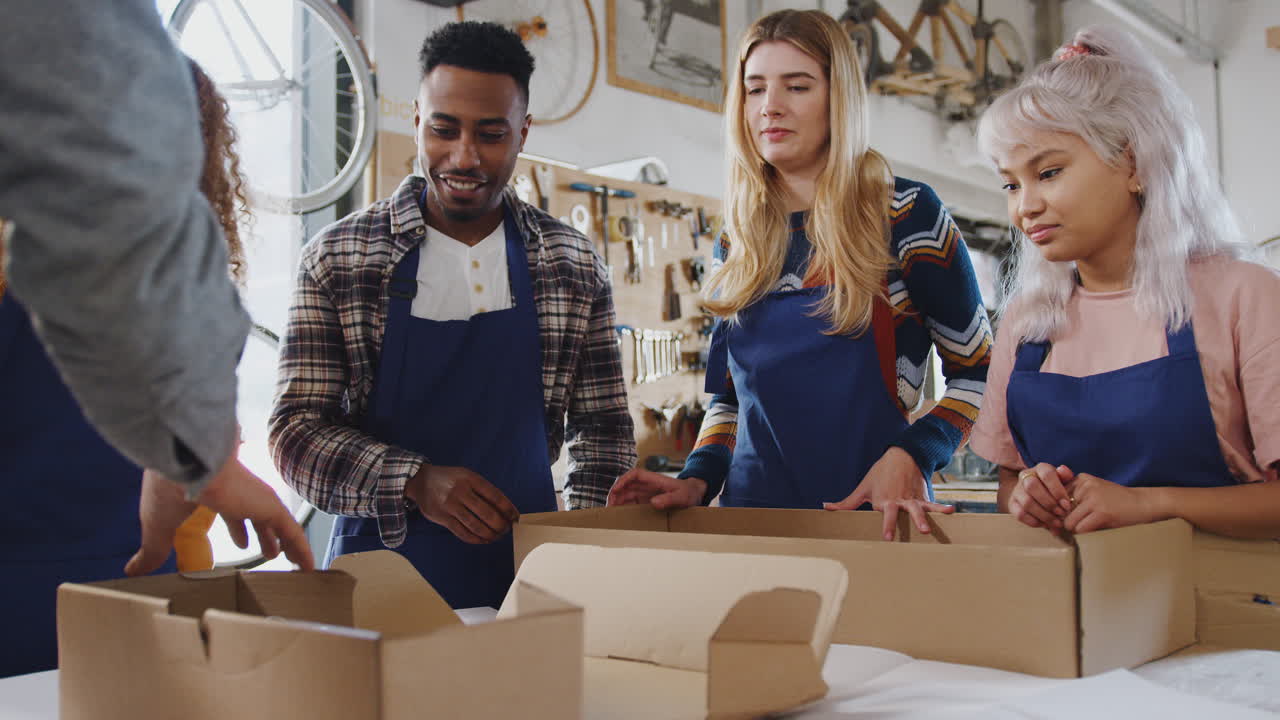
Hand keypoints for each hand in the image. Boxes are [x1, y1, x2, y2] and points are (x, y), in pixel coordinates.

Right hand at [127, 455, 315, 575]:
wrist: (187, 461)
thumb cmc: (168, 489)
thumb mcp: (157, 528)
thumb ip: (152, 551)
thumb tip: (131, 571)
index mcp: (214, 495)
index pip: (231, 514)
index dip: (237, 529)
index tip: (241, 542)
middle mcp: (240, 494)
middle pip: (257, 519)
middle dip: (263, 536)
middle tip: (270, 552)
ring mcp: (257, 499)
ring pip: (279, 526)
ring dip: (286, 544)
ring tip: (295, 561)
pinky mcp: (271, 506)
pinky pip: (293, 533)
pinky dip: (302, 550)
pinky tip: (311, 568)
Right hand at [405, 464, 518, 543]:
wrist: (421, 481)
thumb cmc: (450, 479)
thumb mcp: (466, 476)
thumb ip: (483, 489)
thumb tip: (504, 509)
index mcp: (470, 478)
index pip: (495, 496)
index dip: (508, 509)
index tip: (515, 517)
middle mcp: (461, 491)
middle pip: (487, 513)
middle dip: (501, 525)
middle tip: (507, 529)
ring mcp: (450, 505)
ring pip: (476, 526)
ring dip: (490, 534)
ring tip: (497, 536)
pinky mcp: (442, 518)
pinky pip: (462, 532)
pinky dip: (476, 539)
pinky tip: (484, 540)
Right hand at [607, 468, 705, 509]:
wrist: (695, 495)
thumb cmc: (689, 493)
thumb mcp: (682, 497)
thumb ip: (669, 499)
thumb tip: (654, 502)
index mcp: (654, 479)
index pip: (635, 475)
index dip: (623, 480)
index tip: (616, 489)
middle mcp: (648, 485)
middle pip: (626, 485)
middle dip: (616, 493)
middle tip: (610, 506)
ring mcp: (646, 493)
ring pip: (627, 494)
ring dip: (617, 501)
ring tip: (611, 512)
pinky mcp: (646, 501)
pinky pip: (632, 502)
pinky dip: (624, 507)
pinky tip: (619, 515)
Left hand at [824, 446, 953, 540]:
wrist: (901, 456)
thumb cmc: (879, 475)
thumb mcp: (863, 488)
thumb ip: (846, 503)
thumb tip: (826, 507)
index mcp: (882, 501)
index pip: (882, 515)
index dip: (884, 525)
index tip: (886, 538)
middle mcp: (897, 501)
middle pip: (899, 512)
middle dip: (899, 523)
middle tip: (902, 535)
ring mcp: (911, 499)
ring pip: (918, 509)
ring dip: (923, 518)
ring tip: (928, 530)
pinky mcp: (922, 496)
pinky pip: (932, 504)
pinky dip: (941, 508)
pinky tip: (951, 511)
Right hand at [1008, 463, 1073, 531]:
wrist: (1039, 496)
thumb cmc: (1055, 488)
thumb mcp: (1063, 481)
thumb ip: (1066, 476)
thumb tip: (1064, 471)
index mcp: (1040, 468)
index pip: (1046, 474)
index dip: (1057, 490)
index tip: (1066, 504)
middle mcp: (1025, 477)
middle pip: (1032, 486)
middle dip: (1049, 503)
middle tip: (1061, 514)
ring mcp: (1017, 491)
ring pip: (1027, 502)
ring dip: (1044, 515)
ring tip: (1056, 522)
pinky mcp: (1012, 504)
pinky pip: (1020, 514)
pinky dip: (1035, 522)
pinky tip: (1046, 524)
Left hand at [1062, 473, 1158, 532]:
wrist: (1144, 504)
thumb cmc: (1116, 502)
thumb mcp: (1093, 492)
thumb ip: (1073, 498)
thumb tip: (1050, 519)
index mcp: (1081, 479)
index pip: (1056, 498)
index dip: (1058, 511)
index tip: (1063, 519)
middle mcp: (1085, 486)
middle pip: (1060, 511)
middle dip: (1065, 522)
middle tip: (1076, 527)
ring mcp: (1094, 498)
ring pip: (1069, 522)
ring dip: (1076, 530)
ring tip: (1088, 527)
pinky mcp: (1101, 512)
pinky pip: (1081, 529)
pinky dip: (1085, 534)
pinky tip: (1095, 530)